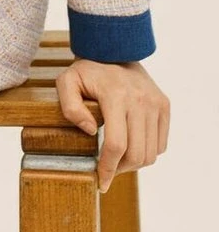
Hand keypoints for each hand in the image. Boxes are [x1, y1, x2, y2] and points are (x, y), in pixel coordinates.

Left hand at [56, 56, 169, 193]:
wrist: (114, 48)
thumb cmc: (87, 70)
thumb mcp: (67, 82)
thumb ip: (70, 107)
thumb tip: (90, 131)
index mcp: (116, 94)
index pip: (116, 144)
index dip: (108, 169)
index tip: (100, 182)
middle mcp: (140, 99)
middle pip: (136, 154)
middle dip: (120, 169)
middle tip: (107, 170)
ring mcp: (155, 102)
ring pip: (150, 154)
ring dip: (134, 164)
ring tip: (117, 159)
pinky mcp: (164, 105)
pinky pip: (160, 144)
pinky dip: (147, 152)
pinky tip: (131, 145)